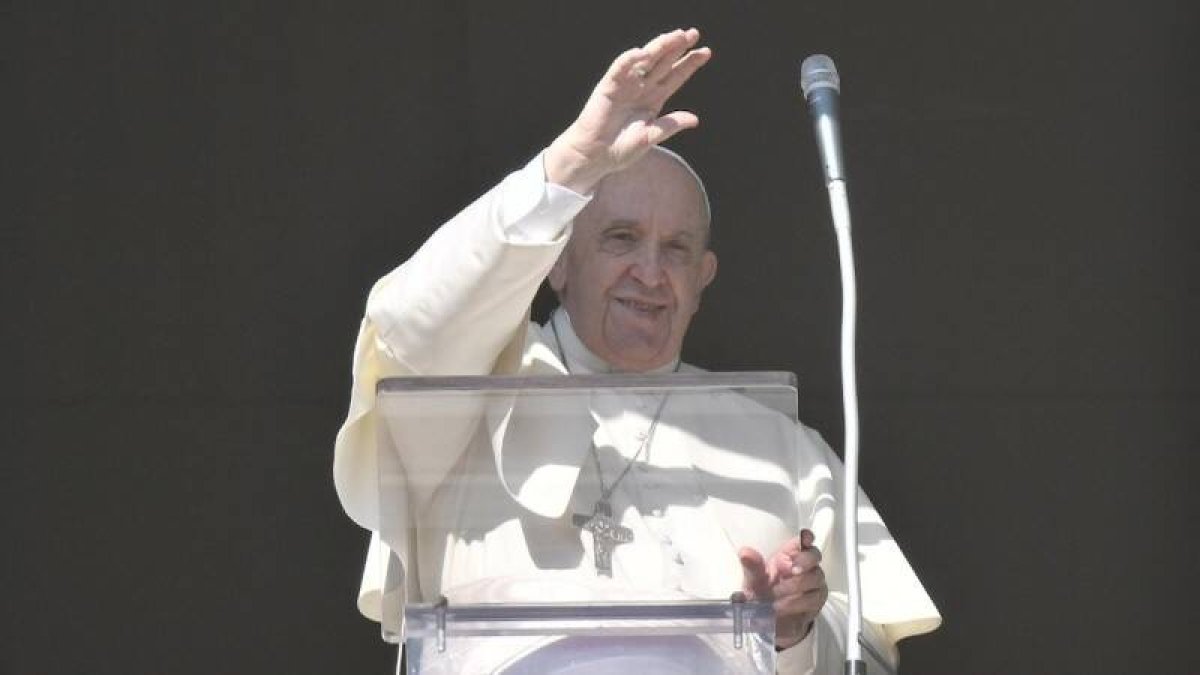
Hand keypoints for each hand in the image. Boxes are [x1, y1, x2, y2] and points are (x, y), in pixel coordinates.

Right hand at [544, 27, 711, 193]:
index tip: (706, 52)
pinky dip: (630, 59)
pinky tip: (644, 52)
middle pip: (664, 62)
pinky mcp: (609, 87)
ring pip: (646, 60)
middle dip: (678, 47)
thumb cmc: (621, 148)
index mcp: (655, 98)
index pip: (676, 75)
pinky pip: (620, 68)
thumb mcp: (650, 137)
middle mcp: (643, 87)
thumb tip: (695, 119)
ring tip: (675, 36)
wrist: (596, 156)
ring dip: (660, 47)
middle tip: (693, 33)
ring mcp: (626, 85)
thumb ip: (670, 125)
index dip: (690, 64)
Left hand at [739, 529, 828, 649]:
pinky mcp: (816, 602)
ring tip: (775, 595)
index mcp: (790, 554)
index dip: (806, 537)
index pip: (804, 540)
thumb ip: (752, 566)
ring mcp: (814, 583)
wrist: (769, 621)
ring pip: (814, 578)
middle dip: (804, 561)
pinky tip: (781, 607)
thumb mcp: (754, 580)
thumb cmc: (763, 592)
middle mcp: (806, 566)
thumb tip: (745, 552)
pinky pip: (811, 599)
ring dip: (795, 586)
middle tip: (792, 570)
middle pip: (814, 556)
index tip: (804, 537)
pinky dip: (794, 603)